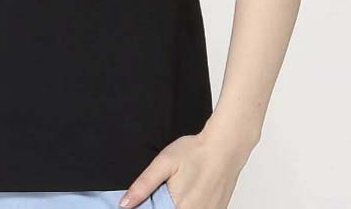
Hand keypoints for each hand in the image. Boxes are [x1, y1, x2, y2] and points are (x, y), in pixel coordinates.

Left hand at [118, 124, 257, 208]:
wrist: (225, 147)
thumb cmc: (195, 152)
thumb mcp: (164, 163)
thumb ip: (144, 185)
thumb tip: (124, 204)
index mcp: (180, 208)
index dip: (151, 208)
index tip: (148, 202)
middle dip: (164, 205)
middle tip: (166, 190)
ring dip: (177, 205)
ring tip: (178, 189)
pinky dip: (191, 205)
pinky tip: (189, 193)